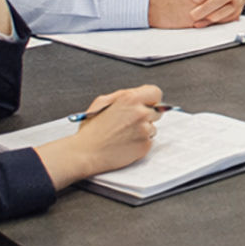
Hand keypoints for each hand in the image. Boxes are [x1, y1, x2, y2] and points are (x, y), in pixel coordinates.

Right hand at [35, 85, 164, 188]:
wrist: (86, 153)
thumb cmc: (91, 130)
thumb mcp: (101, 102)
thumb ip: (122, 95)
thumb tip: (137, 94)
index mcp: (130, 99)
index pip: (155, 92)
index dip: (150, 98)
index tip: (146, 103)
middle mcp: (141, 113)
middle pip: (157, 110)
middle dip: (146, 114)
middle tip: (129, 121)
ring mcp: (145, 130)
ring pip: (153, 126)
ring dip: (143, 129)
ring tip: (124, 133)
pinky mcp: (146, 145)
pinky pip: (149, 140)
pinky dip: (140, 141)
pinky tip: (126, 142)